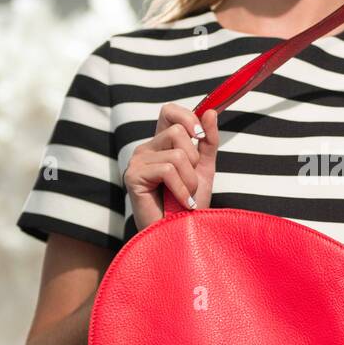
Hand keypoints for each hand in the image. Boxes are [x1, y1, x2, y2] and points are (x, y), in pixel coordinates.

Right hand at [124, 103, 220, 230]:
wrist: (180, 233)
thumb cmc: (190, 203)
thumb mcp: (204, 168)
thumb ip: (208, 141)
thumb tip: (211, 111)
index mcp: (161, 143)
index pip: (169, 111)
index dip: (187, 117)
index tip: (200, 136)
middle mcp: (146, 148)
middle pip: (177, 132)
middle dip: (194, 160)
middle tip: (190, 182)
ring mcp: (137, 161)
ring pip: (177, 154)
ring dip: (190, 180)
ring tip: (186, 196)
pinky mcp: (133, 176)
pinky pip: (168, 170)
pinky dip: (181, 190)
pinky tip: (181, 203)